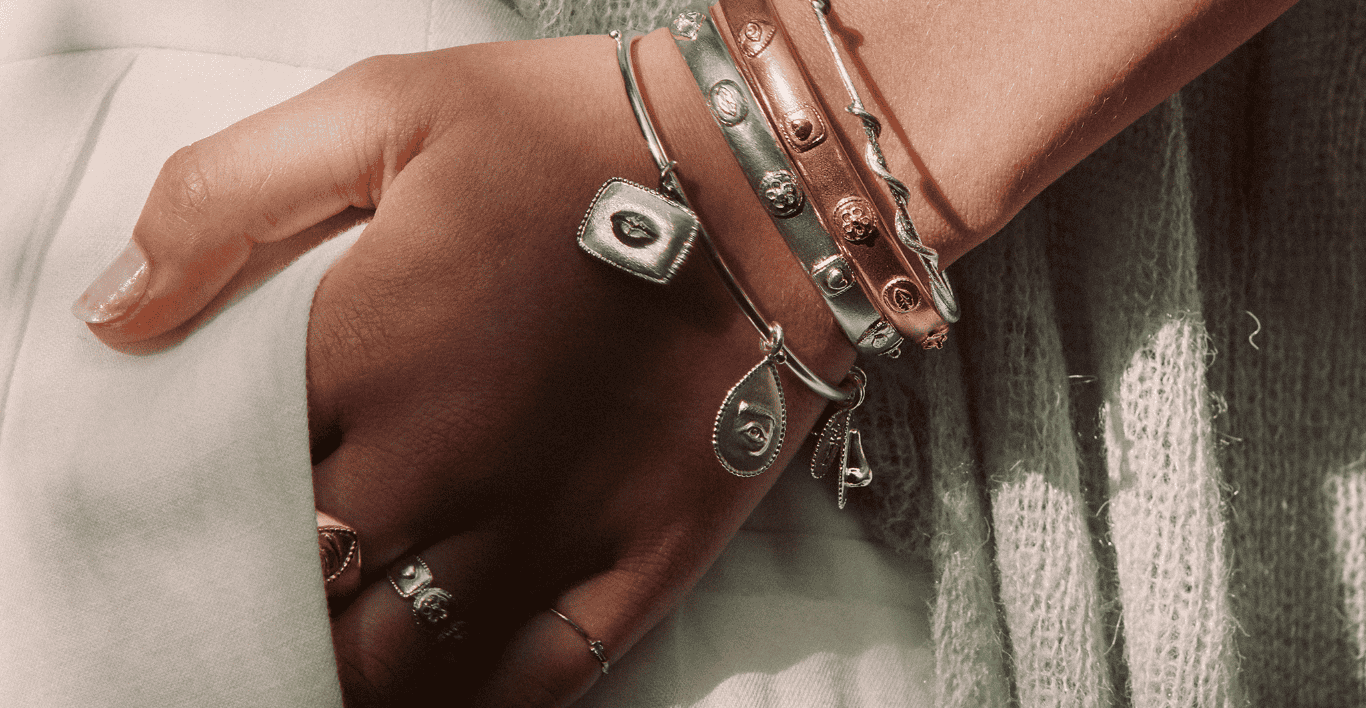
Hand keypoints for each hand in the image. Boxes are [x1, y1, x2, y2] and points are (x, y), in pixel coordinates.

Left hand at [75, 31, 854, 706]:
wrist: (772, 175)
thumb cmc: (576, 130)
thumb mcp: (385, 108)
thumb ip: (224, 200)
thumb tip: (115, 312)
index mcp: (361, 361)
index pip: (218, 484)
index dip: (186, 510)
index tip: (187, 511)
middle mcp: (439, 469)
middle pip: (299, 592)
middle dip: (256, 605)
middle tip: (250, 597)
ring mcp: (546, 527)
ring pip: (404, 665)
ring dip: (348, 676)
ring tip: (327, 660)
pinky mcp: (642, 555)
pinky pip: (543, 676)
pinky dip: (481, 700)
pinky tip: (447, 695)